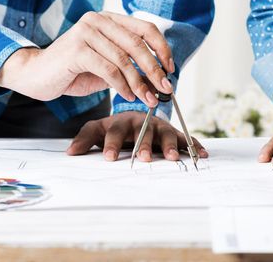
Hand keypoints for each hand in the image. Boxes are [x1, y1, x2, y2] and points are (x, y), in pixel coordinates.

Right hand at [0, 11, 174, 107]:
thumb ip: (129, 68)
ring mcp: (86, 32)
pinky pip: (108, 69)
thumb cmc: (72, 71)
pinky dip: (121, 85)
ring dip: (139, 83)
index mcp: (108, 19)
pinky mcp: (76, 49)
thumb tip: (158, 80)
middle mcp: (97, 20)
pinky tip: (127, 96)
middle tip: (165, 89)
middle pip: (137, 44)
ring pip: (123, 59)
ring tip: (148, 99)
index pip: (145, 28)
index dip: (161, 48)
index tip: (170, 69)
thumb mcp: (107, 68)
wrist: (36, 75)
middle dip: (154, 69)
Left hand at [67, 111, 208, 161]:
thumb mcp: (97, 130)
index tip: (107, 157)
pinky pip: (185, 138)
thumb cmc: (115, 127)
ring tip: (173, 158)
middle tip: (143, 158)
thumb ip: (85, 139)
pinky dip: (193, 145)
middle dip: (144, 145)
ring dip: (169, 146)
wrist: (135, 114)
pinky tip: (202, 154)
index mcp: (121, 121)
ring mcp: (159, 127)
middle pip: (143, 133)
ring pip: (165, 134)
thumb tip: (70, 153)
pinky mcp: (173, 132)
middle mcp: (142, 122)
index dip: (111, 144)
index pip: (114, 132)